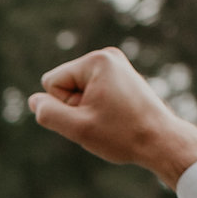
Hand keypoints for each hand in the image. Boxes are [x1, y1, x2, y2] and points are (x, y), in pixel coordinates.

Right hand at [27, 48, 196, 187]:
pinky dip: (98, 107)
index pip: (52, 82)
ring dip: (86, 109)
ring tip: (111, 119)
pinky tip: (116, 116)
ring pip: (77, 90)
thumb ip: (48, 113)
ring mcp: (116, 65)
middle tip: (102, 120)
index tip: (91, 115)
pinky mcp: (121, 77)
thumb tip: (34, 100)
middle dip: (76, 106)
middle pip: (64, 84)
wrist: (162, 141)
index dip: (64, 106)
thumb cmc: (122, 135)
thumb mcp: (77, 128)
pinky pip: (92, 92)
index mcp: (96, 61)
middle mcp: (107, 56)